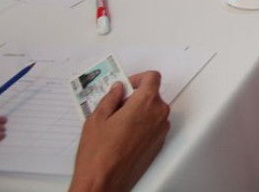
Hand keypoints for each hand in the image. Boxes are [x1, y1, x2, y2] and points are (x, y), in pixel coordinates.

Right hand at [69, 71, 170, 191]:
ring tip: (116, 123)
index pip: (153, 77)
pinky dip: (142, 125)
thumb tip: (117, 89)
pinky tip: (123, 135)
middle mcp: (158, 115)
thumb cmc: (99, 155)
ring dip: (139, 111)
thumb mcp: (97, 118)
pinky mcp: (158, 144)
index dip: (138, 78)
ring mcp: (160, 131)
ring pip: (153, 111)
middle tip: (116, 106)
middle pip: (152, 94)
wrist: (103, 183)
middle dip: (135, 96)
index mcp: (146, 103)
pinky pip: (153, 126)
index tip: (126, 85)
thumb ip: (111, 98)